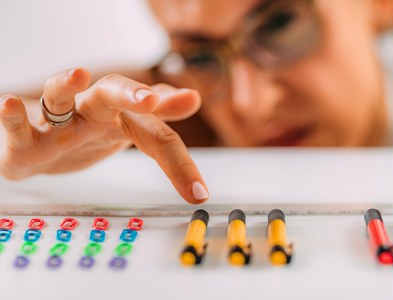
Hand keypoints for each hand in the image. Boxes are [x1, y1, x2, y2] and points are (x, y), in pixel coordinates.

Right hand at [0, 68, 208, 203]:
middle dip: (131, 95)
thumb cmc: (85, 134)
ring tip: (77, 74)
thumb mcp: (126, 130)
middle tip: (150, 101)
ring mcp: (58, 122)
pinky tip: (9, 103)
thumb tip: (193, 98)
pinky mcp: (26, 136)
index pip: (157, 136)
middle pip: (111, 94)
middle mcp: (92, 112)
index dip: (179, 163)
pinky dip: (12, 114)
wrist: (39, 144)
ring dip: (66, 85)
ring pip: (60, 98)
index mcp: (122, 118)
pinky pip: (19, 123)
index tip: (198, 192)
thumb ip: (160, 123)